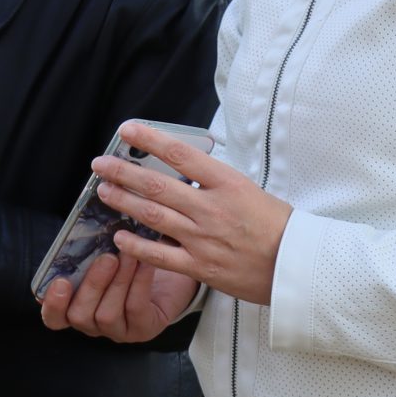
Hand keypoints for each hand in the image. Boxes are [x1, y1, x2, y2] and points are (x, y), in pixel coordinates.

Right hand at [38, 251, 201, 344]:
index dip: (53, 303)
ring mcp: (117, 330)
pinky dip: (140, 284)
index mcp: (74, 306)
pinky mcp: (143, 330)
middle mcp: (92, 323)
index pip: (53, 317)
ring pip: (107, 315)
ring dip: (118, 282)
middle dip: (92, 286)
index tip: (60, 282)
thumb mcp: (105, 251)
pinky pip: (136, 310)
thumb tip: (83, 227)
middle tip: (107, 258)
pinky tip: (146, 263)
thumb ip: (88, 249)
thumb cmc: (127, 257)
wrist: (168, 267)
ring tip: (129, 255)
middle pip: (79, 315)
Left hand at [85, 122, 290, 305]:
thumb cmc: (276, 225)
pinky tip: (119, 238)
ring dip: (124, 202)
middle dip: (123, 172)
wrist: (295, 265)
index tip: (127, 129)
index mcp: (227, 183)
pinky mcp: (200, 267)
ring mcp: (203, 238)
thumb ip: (214, 181)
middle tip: (100, 164)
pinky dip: (137, 246)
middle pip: (157, 185)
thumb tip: (181, 168)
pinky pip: (160, 255)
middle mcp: (211, 208)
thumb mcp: (248, 190)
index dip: (150, 139)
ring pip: (153, 216)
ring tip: (104, 191)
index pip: (181, 154)